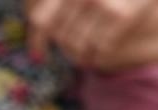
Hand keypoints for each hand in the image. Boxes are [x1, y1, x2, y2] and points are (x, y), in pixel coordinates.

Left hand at [25, 0, 157, 65]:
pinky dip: (98, 57)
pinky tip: (100, 57)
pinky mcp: (122, 15)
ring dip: (80, 56)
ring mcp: (101, 3)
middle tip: (71, 52)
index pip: (39, 19)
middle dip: (65, 48)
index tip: (39, 56)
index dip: (36, 41)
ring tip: (85, 56)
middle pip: (60, 36)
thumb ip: (67, 2)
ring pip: (78, 45)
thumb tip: (37, 22)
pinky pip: (101, 48)